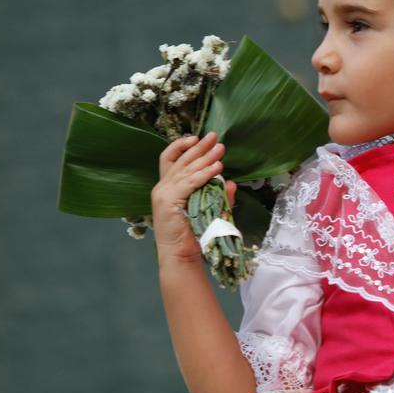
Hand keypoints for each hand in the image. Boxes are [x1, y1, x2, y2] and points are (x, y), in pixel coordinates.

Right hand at [152, 133, 225, 265]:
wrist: (180, 255)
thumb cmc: (192, 234)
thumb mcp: (207, 209)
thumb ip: (217, 195)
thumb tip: (231, 183)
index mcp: (166, 188)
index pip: (169, 159)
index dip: (181, 146)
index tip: (196, 137)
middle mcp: (161, 188)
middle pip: (180, 160)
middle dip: (199, 147)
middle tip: (215, 137)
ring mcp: (163, 194)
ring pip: (186, 170)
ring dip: (205, 158)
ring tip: (220, 149)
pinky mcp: (168, 201)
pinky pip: (190, 182)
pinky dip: (204, 174)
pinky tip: (217, 168)